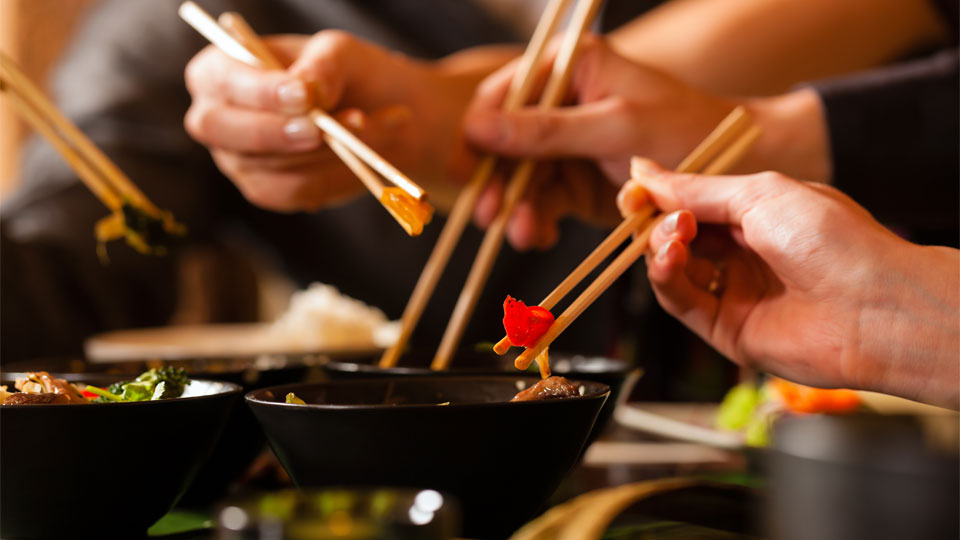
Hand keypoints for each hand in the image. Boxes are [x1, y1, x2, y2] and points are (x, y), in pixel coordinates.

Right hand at [184, 31, 500, 211]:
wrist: (415, 124)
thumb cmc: (377, 79)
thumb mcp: (355, 59)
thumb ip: (325, 67)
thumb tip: (298, 91)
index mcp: (230, 69)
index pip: (215, 82)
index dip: (253, 93)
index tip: (304, 97)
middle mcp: (227, 117)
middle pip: (221, 135)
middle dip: (280, 136)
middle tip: (331, 129)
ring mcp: (248, 162)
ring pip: (263, 174)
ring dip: (325, 159)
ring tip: (380, 129)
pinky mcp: (279, 194)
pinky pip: (294, 199)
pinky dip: (334, 184)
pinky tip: (366, 166)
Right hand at [462, 36, 830, 250]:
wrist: (736, 171)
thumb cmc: (685, 130)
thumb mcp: (614, 127)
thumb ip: (545, 130)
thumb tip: (477, 128)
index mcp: (574, 68)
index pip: (505, 93)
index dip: (481, 130)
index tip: (469, 166)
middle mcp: (566, 104)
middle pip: (507, 141)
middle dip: (498, 179)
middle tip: (486, 213)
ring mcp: (571, 146)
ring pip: (522, 177)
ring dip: (516, 206)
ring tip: (519, 233)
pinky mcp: (579, 182)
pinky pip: (544, 201)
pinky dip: (537, 220)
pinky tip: (537, 235)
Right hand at [620, 158, 958, 407]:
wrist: (872, 305)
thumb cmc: (831, 239)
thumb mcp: (758, 194)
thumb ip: (696, 188)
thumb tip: (642, 171)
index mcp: (755, 216)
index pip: (689, 205)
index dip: (658, 198)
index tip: (633, 191)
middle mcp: (741, 255)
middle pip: (674, 238)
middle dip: (656, 222)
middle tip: (646, 211)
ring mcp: (732, 293)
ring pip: (671, 270)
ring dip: (660, 247)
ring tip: (673, 234)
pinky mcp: (725, 330)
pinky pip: (680, 302)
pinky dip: (666, 278)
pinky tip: (671, 258)